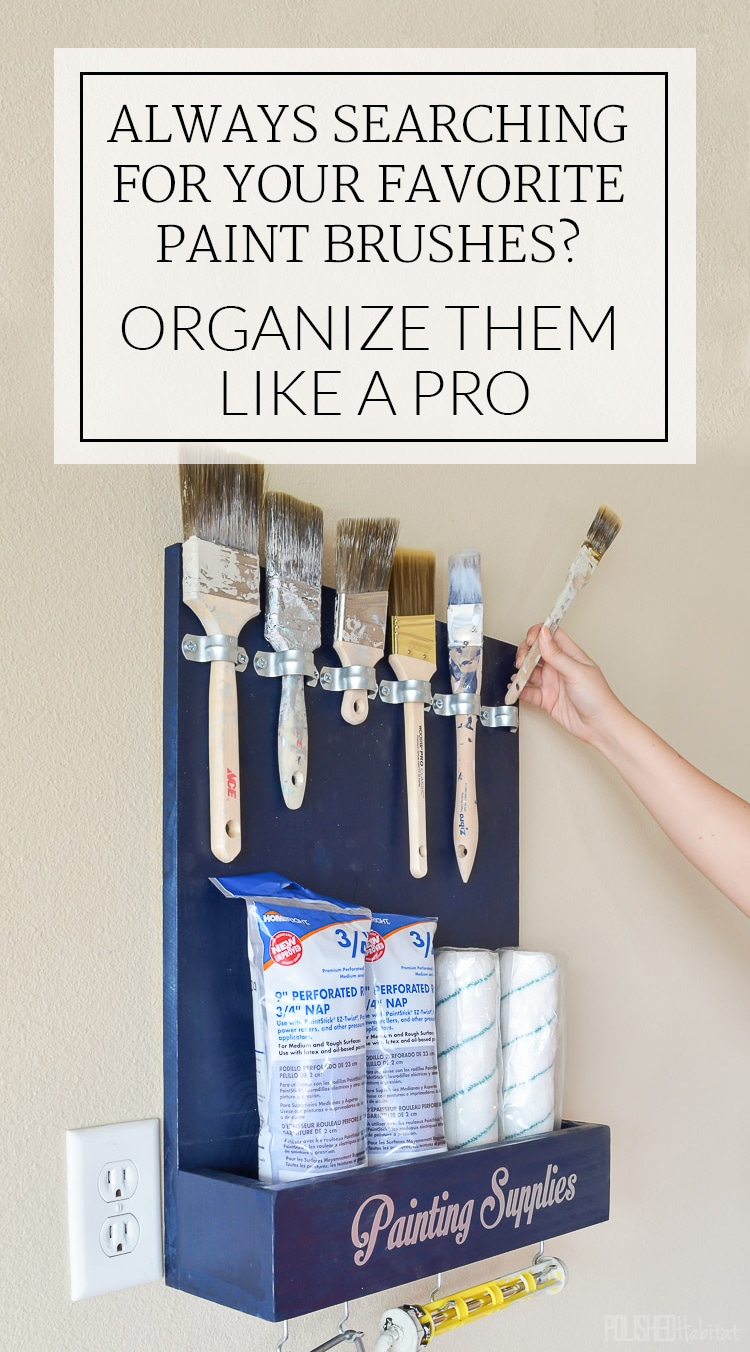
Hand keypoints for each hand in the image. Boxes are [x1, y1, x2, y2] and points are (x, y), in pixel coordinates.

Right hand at [514, 625, 622, 746]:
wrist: (599, 725)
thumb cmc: (598, 697)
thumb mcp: (576, 671)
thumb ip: (557, 654)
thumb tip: (543, 634)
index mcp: (569, 655)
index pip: (550, 635)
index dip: (538, 634)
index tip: (531, 641)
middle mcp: (559, 667)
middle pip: (535, 652)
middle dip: (524, 653)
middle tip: (522, 662)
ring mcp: (551, 682)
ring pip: (529, 671)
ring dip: (520, 672)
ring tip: (519, 677)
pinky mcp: (545, 698)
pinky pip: (527, 691)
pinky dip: (518, 690)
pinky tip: (515, 689)